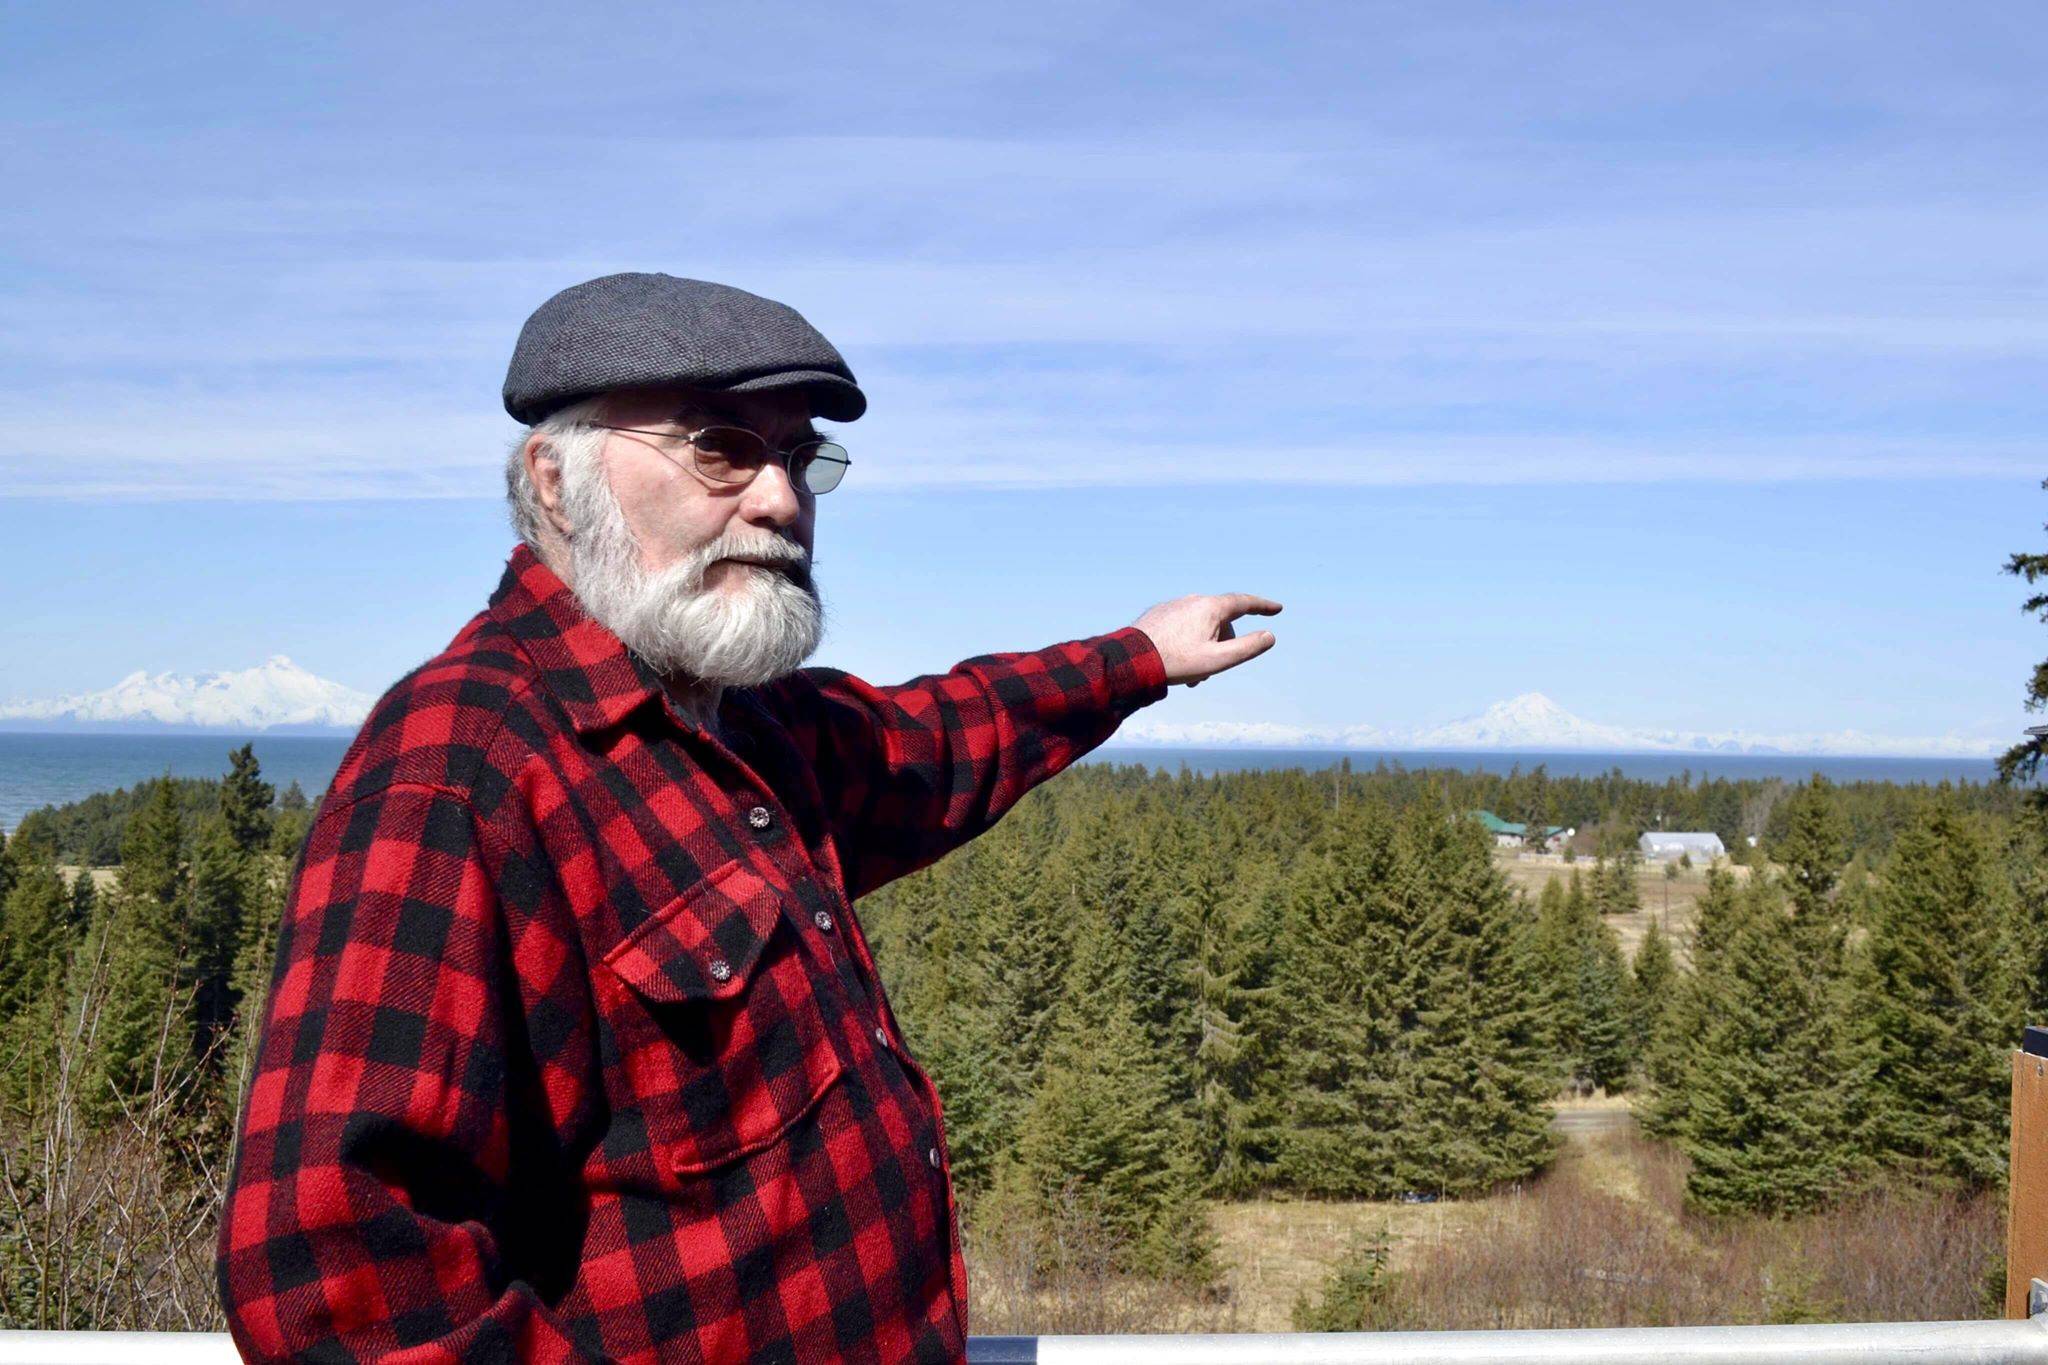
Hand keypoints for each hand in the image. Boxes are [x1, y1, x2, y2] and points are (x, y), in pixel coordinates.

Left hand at [1132, 593, 1282, 687]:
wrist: (1132, 659)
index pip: (1244, 602)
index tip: (1277, 609)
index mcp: (1210, 607)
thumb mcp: (1217, 660)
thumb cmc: (1176, 661)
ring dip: (1205, 648)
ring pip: (1201, 626)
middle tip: (1211, 673)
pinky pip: (1183, 626)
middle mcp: (1193, 600)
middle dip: (1223, 645)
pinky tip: (1177, 662)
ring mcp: (1175, 605)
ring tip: (1192, 675)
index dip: (1263, 606)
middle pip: (1221, 621)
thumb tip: (1270, 636)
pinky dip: (1188, 642)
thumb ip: (1247, 647)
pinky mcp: (1160, 613)